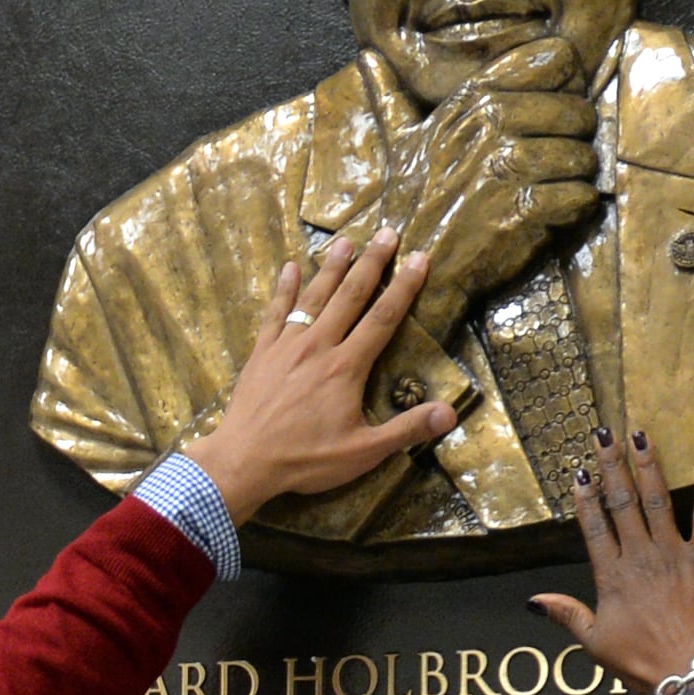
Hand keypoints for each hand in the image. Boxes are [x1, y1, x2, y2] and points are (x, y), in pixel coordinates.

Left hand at [184, 231, 458, 522]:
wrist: (243, 461)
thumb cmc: (305, 460)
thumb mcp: (363, 452)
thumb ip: (406, 430)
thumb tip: (450, 413)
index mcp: (346, 367)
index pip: (383, 318)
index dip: (404, 287)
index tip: (420, 258)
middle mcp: (318, 346)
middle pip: (350, 295)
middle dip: (371, 263)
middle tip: (387, 233)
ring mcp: (286, 346)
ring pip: (314, 297)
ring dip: (331, 267)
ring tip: (346, 241)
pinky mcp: (261, 352)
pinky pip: (275, 313)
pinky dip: (284, 289)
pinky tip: (289, 267)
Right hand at [377, 38, 602, 336]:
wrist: (413, 266)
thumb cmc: (413, 203)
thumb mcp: (401, 143)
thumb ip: (392, 97)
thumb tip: (367, 58)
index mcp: (470, 100)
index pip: (550, 59)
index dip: (568, 80)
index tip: (561, 102)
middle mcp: (489, 124)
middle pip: (576, 110)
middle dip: (580, 135)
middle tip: (567, 154)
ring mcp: (505, 166)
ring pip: (582, 155)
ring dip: (581, 174)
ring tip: (565, 183)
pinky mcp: (521, 209)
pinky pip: (579, 196)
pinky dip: (579, 206)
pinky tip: (562, 210)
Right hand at [527, 431, 693, 693]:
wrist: (689, 673)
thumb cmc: (641, 663)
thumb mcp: (595, 643)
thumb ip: (567, 615)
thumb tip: (533, 601)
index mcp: (611, 576)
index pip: (594, 527)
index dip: (586, 497)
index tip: (581, 471)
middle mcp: (639, 556)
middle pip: (622, 503)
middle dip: (612, 466)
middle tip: (605, 434)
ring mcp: (673, 554)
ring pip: (657, 501)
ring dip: (648, 466)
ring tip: (642, 436)